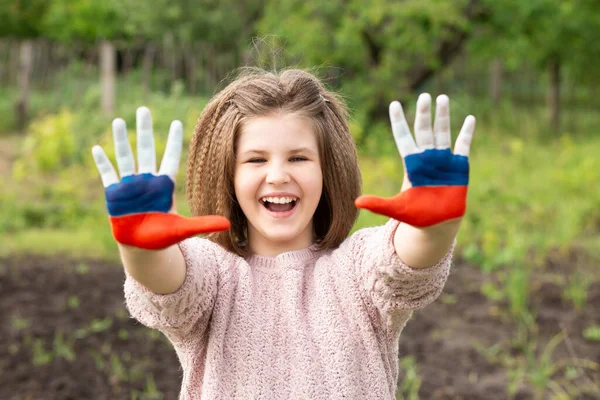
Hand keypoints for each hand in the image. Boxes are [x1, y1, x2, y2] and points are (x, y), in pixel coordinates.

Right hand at [91, 107, 229, 249]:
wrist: (141, 247)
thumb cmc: (163, 236)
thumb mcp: (183, 229)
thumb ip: (203, 224)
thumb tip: (229, 225)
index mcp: (164, 186)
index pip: (170, 158)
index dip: (173, 142)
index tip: (177, 123)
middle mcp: (146, 181)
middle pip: (146, 150)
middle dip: (144, 130)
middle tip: (143, 109)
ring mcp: (129, 186)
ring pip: (126, 157)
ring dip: (122, 140)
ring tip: (119, 121)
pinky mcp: (114, 194)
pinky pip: (108, 174)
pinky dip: (103, 162)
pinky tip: (97, 148)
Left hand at [355, 94, 474, 226]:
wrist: (438, 223)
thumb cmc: (417, 214)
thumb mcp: (396, 208)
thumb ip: (378, 204)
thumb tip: (355, 202)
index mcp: (412, 165)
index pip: (403, 138)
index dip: (399, 122)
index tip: (394, 104)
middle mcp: (427, 158)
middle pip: (424, 131)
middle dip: (424, 114)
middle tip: (424, 96)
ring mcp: (443, 160)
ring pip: (442, 133)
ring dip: (443, 116)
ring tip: (441, 98)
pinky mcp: (459, 167)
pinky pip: (463, 146)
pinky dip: (466, 133)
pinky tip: (470, 118)